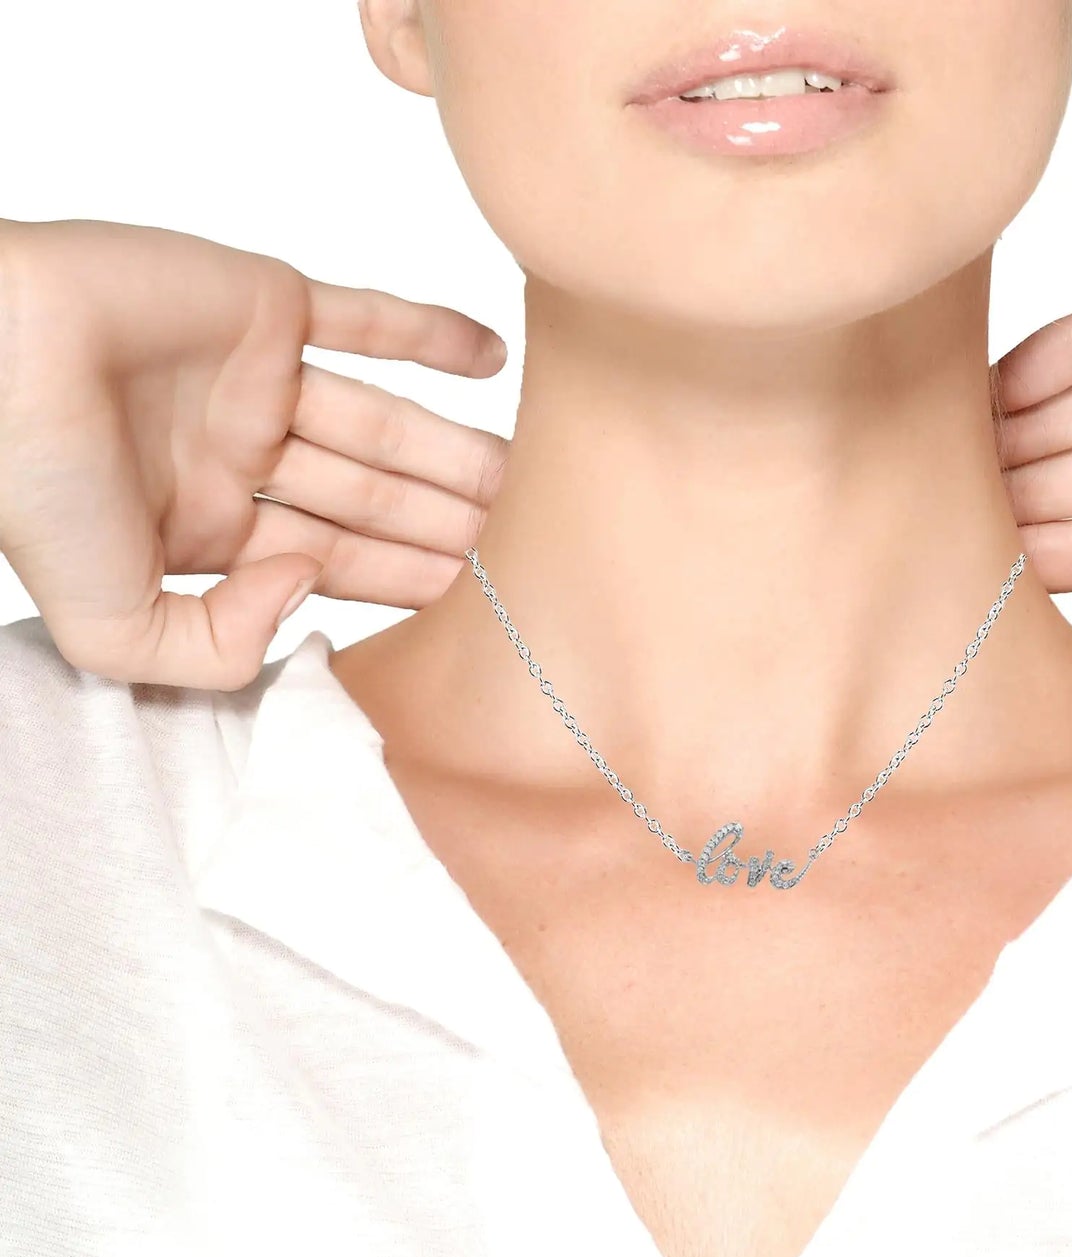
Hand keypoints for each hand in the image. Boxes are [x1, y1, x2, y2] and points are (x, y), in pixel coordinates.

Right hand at [0, 218, 507, 689]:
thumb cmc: (29, 488)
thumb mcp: (113, 627)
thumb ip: (218, 647)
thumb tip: (312, 591)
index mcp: (212, 531)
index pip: (339, 562)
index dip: (411, 579)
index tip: (485, 601)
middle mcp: (244, 457)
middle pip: (374, 496)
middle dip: (447, 523)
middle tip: (532, 544)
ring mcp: (257, 380)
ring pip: (384, 421)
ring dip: (454, 448)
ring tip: (529, 476)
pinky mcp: (264, 303)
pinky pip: (366, 317)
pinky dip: (431, 332)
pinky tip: (494, 357)